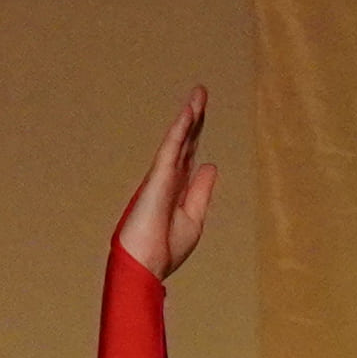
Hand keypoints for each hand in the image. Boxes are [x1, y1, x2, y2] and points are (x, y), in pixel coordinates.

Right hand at [119, 86, 220, 277]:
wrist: (145, 265)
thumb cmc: (165, 249)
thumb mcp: (193, 218)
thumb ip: (201, 191)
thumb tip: (211, 165)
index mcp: (175, 189)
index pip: (189, 155)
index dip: (196, 135)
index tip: (202, 114)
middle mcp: (168, 178)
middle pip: (185, 142)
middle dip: (195, 118)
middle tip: (201, 92)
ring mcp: (161, 177)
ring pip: (178, 140)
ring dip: (189, 116)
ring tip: (200, 94)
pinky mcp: (157, 178)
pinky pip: (171, 148)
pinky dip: (180, 130)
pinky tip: (189, 112)